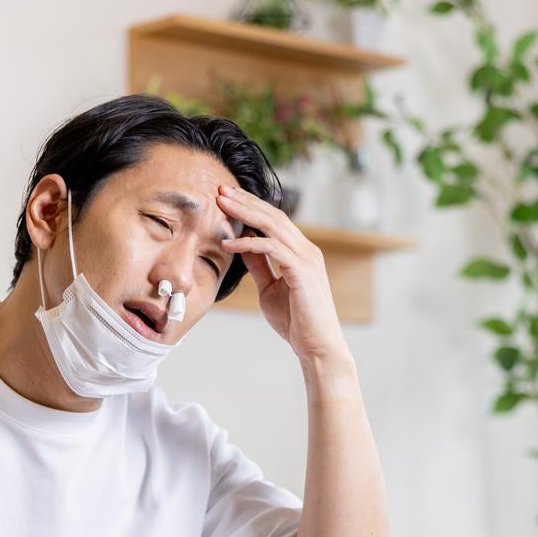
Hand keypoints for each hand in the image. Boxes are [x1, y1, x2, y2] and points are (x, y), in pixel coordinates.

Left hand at [218, 185, 348, 362]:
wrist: (317, 347)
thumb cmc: (296, 322)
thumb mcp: (270, 288)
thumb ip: (259, 266)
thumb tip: (242, 245)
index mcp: (301, 253)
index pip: (274, 221)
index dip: (250, 207)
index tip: (226, 198)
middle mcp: (307, 250)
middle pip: (273, 216)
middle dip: (245, 201)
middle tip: (220, 189)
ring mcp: (307, 259)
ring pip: (273, 226)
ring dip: (245, 213)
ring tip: (221, 204)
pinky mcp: (302, 272)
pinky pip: (272, 248)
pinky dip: (249, 243)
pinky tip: (229, 243)